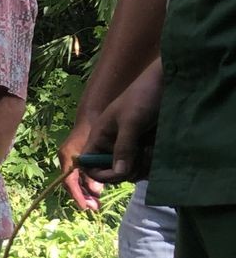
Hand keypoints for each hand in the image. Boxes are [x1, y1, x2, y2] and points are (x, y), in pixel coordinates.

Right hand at [58, 121, 102, 211]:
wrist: (95, 112)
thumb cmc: (96, 127)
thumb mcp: (98, 149)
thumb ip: (96, 169)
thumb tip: (96, 189)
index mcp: (68, 157)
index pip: (69, 181)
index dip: (77, 195)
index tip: (85, 207)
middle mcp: (67, 159)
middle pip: (72, 183)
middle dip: (82, 196)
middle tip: (94, 208)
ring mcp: (72, 159)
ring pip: (77, 180)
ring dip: (86, 191)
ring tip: (96, 202)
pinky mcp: (79, 158)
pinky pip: (81, 175)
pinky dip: (89, 183)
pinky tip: (98, 189)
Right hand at [89, 68, 161, 183]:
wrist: (168, 83)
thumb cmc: (143, 97)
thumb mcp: (131, 122)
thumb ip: (123, 148)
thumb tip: (119, 174)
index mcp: (100, 136)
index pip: (89, 164)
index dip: (100, 174)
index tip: (119, 174)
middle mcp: (112, 145)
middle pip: (112, 172)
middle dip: (126, 172)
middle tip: (140, 159)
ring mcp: (130, 147)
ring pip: (131, 171)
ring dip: (142, 167)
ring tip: (151, 151)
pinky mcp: (145, 148)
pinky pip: (145, 165)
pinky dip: (152, 163)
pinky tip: (157, 151)